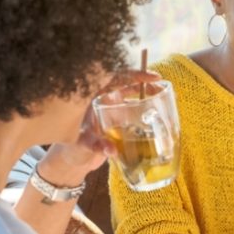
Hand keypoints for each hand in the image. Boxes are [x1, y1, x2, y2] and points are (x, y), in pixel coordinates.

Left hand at [37, 68, 160, 186]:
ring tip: (161, 95)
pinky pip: (130, 107)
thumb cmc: (71, 148)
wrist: (71, 159)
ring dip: (145, 92)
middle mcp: (100, 98)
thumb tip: (112, 150)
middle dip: (144, 81)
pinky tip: (154, 111)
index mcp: (90, 95)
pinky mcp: (115, 118)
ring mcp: (108, 107)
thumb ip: (96, 145)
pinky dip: (143, 107)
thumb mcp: (82, 144)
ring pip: (129, 93)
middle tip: (161, 86)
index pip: (115, 77)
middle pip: (125, 82)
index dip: (135, 74)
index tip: (153, 77)